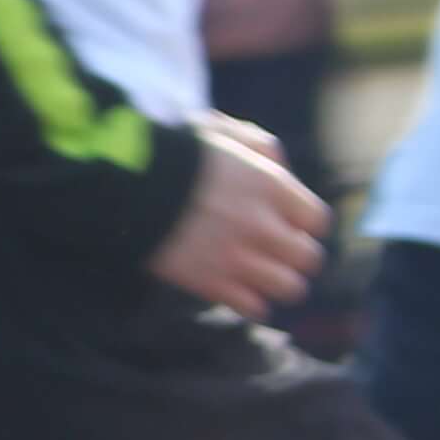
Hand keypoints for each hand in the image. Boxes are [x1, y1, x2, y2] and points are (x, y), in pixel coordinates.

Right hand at [149, 113, 329, 318]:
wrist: (123, 183)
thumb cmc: (170, 151)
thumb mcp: (217, 132)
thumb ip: (256, 144)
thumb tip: (278, 162)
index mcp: (269, 186)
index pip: (317, 221)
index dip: (302, 223)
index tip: (286, 222)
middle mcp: (262, 225)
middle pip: (309, 258)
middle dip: (294, 255)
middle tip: (274, 251)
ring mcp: (238, 258)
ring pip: (289, 288)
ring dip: (277, 282)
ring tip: (259, 275)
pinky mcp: (211, 283)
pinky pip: (253, 307)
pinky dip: (250, 303)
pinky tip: (236, 290)